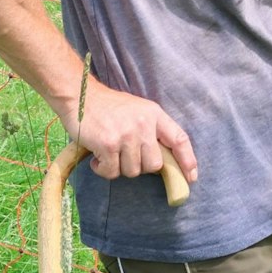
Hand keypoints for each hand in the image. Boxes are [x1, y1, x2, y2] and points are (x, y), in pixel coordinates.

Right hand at [68, 79, 198, 184]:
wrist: (79, 95)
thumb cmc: (107, 106)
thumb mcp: (137, 110)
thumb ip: (151, 130)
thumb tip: (161, 161)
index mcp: (154, 114)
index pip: (179, 139)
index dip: (187, 160)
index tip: (191, 177)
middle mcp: (143, 124)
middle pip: (153, 165)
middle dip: (139, 166)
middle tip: (124, 154)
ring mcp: (126, 135)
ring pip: (132, 172)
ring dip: (118, 167)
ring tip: (108, 152)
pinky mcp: (109, 145)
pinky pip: (112, 172)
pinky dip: (102, 169)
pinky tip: (96, 157)